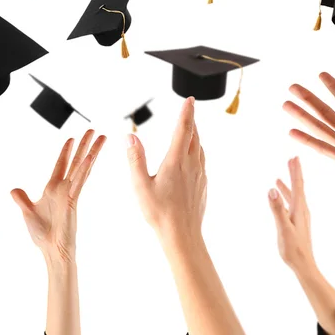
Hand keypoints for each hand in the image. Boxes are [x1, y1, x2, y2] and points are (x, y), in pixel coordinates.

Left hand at [11, 130, 105, 267]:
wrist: (51, 249)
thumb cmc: (43, 234)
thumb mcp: (27, 211)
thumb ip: (22, 199)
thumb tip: (14, 190)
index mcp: (53, 189)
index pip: (61, 165)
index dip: (66, 152)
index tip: (72, 139)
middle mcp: (64, 188)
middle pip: (76, 161)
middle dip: (84, 145)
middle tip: (92, 131)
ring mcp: (71, 193)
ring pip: (82, 167)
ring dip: (91, 151)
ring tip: (101, 137)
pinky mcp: (73, 200)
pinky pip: (79, 182)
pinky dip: (84, 169)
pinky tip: (91, 158)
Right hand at [127, 97, 206, 244]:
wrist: (182, 234)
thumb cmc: (159, 212)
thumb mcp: (140, 185)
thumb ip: (135, 159)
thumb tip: (130, 137)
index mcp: (176, 161)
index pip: (184, 129)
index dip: (187, 112)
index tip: (190, 99)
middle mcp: (191, 165)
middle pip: (194, 135)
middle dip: (191, 120)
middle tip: (189, 109)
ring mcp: (200, 175)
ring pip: (199, 148)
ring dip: (195, 135)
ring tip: (190, 129)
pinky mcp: (203, 185)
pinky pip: (201, 161)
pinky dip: (197, 151)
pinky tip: (192, 156)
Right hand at [268, 157, 315, 273]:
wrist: (303, 264)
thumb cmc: (293, 248)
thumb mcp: (283, 228)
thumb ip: (277, 209)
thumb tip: (271, 190)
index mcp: (300, 209)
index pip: (298, 185)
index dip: (295, 171)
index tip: (294, 157)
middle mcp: (302, 210)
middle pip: (298, 187)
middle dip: (294, 173)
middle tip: (292, 159)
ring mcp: (300, 216)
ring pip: (294, 195)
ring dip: (289, 184)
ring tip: (282, 175)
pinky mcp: (296, 221)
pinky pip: (291, 203)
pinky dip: (285, 196)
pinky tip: (280, 196)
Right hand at [283, 72, 334, 196]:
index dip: (333, 87)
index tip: (320, 74)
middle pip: (324, 110)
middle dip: (308, 98)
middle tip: (292, 87)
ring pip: (318, 126)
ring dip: (302, 116)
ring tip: (286, 105)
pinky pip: (321, 147)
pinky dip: (306, 140)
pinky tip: (292, 132)